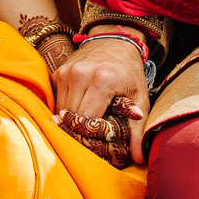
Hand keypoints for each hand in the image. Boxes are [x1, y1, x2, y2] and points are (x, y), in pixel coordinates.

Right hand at [50, 31, 148, 164]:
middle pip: (71, 118)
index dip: (90, 137)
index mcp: (103, 80)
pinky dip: (65, 110)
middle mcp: (81, 74)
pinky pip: (57, 100)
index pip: (87, 121)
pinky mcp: (58, 72)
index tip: (97, 147)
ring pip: (61, 111)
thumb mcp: (140, 98)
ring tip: (83, 129)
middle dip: (79, 132)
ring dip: (70, 122)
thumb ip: (138, 128)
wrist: (115, 41)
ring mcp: (67, 72)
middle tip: (90, 142)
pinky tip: (77, 113)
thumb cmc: (129, 72)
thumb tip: (138, 158)